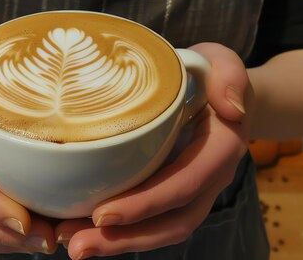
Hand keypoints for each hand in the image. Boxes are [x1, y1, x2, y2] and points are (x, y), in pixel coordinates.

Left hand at [55, 43, 250, 258]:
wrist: (220, 94)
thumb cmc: (212, 74)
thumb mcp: (222, 62)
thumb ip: (231, 76)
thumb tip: (231, 109)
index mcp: (220, 149)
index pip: (184, 184)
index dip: (146, 203)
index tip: (103, 213)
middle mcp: (209, 179)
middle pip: (171, 222)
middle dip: (124, 238)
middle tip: (75, 245)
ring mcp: (192, 192)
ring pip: (160, 230)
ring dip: (117, 242)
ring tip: (71, 244)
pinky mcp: (172, 193)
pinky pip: (150, 221)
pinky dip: (119, 231)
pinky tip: (81, 228)